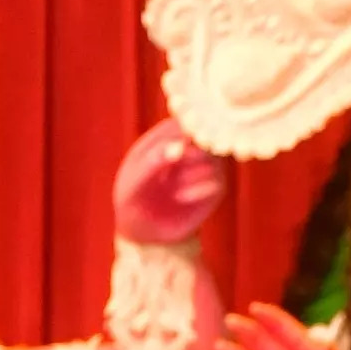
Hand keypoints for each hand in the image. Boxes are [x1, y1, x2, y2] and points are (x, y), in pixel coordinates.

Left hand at [113, 123, 225, 247]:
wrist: (144, 231)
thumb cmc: (133, 200)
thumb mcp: (133, 183)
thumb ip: (151, 161)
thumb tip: (178, 146)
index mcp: (169, 131)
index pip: (186, 118)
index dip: (184, 131)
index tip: (174, 150)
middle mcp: (193, 143)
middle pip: (208, 133)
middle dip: (194, 150)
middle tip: (178, 164)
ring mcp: (206, 164)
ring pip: (216, 156)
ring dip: (194, 171)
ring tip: (173, 187)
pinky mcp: (215, 186)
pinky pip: (218, 181)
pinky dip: (199, 189)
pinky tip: (180, 197)